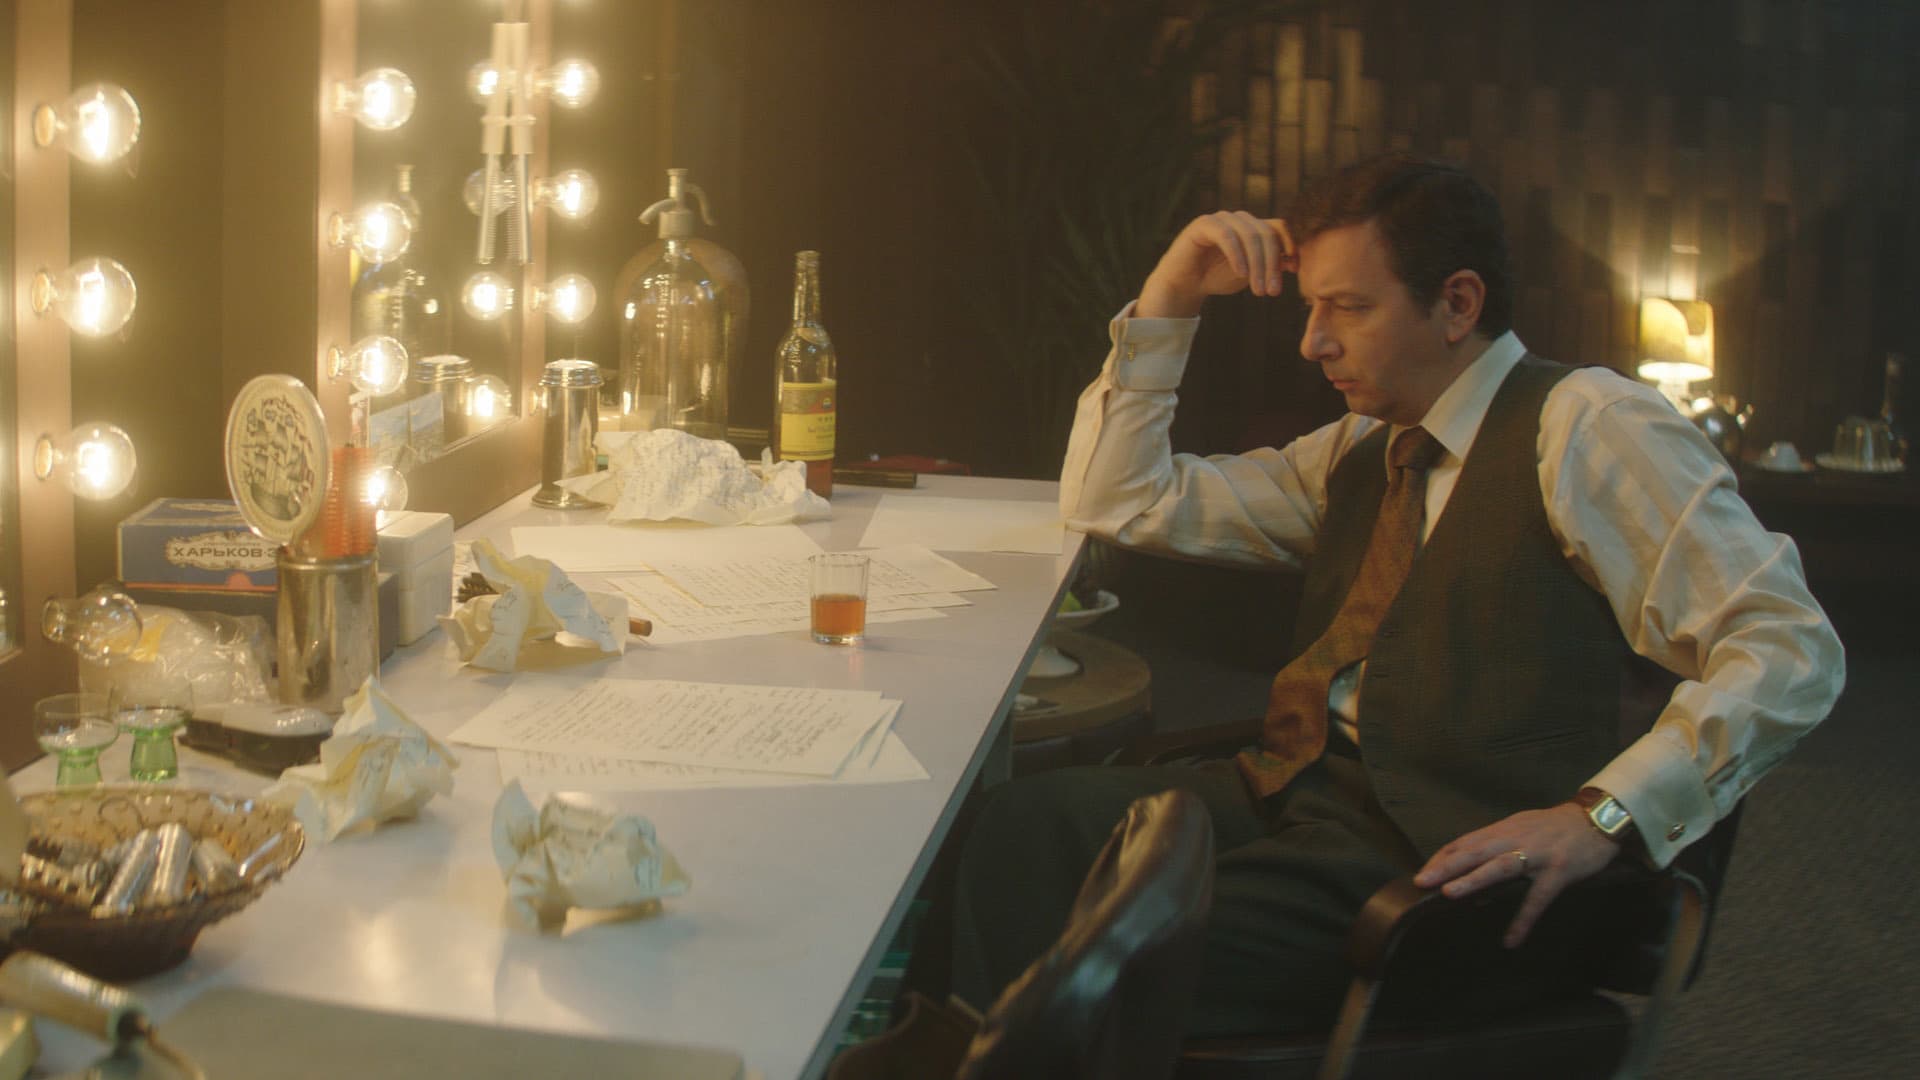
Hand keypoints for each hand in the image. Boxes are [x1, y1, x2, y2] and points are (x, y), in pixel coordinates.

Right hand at [1137, 211, 1295, 317]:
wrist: (1183, 285)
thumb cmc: (1216, 278)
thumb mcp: (1250, 274)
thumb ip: (1269, 265)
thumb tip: (1293, 261)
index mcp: (1252, 227)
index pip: (1279, 228)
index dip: (1291, 245)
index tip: (1295, 271)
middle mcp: (1239, 219)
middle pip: (1267, 233)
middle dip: (1272, 264)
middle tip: (1273, 292)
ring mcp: (1222, 219)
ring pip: (1250, 235)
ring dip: (1258, 264)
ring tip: (1258, 291)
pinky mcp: (1204, 224)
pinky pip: (1227, 236)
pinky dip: (1237, 255)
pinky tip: (1241, 274)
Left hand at [1411, 803, 1619, 947]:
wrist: (1597, 818)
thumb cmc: (1554, 826)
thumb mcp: (1522, 826)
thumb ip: (1498, 841)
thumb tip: (1471, 859)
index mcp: (1505, 829)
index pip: (1466, 841)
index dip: (1443, 857)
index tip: (1423, 872)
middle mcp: (1516, 839)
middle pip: (1474, 851)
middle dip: (1446, 866)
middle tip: (1422, 881)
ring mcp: (1537, 855)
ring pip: (1499, 867)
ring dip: (1473, 880)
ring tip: (1450, 894)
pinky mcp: (1559, 871)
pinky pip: (1538, 898)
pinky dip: (1523, 919)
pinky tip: (1511, 940)